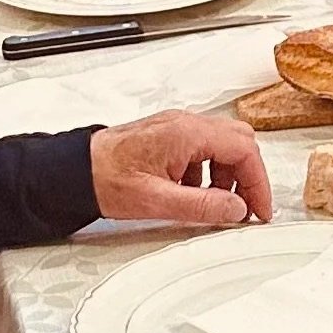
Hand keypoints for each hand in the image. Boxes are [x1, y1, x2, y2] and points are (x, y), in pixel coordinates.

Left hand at [89, 111, 271, 225]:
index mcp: (188, 133)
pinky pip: (203, 149)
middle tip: (246, 208)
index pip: (244, 150)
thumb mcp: (157, 202)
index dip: (258, 182)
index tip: (259, 209)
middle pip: (239, 142)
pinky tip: (193, 193)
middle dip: (247, 176)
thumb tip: (236, 210)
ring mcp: (177, 127)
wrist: (73, 171)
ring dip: (228, 175)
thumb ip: (202, 206)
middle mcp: (186, 123)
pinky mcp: (168, 136)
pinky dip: (209, 171)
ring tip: (217, 204)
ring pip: (223, 145)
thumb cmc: (106, 180)